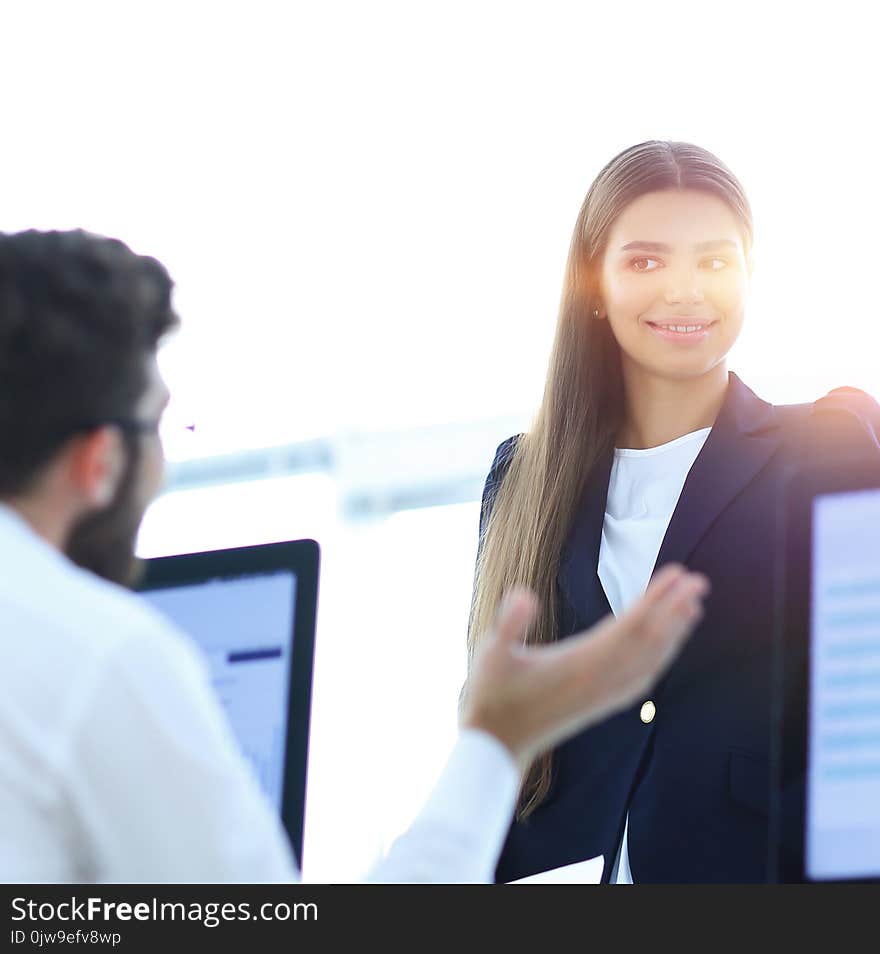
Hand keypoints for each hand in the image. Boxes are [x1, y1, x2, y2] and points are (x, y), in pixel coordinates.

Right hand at [459, 563, 708, 769]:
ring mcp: (602, 696)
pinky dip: (659, 661)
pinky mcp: (599, 706)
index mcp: (579, 663)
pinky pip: (641, 681)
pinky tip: (665, 652)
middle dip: (675, 609)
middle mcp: (599, 681)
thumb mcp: (490, 654)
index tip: (678, 575)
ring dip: (674, 634)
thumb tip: (523, 594)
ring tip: (692, 609)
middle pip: (649, 641)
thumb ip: (508, 624)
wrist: (496, 746)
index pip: (630, 626)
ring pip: (650, 662)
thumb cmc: (490, 696)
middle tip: (699, 582)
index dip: (656, 599)